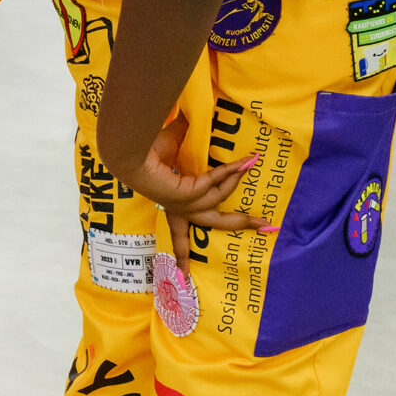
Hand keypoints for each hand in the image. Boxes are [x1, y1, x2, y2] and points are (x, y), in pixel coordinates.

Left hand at [111, 114, 270, 261]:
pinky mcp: (189, 194)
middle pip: (213, 225)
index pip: (179, 235)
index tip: (184, 276)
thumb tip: (193, 119)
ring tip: (254, 166)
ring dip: (239, 185)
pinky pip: (216, 182)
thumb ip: (187, 143)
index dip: (183, 255)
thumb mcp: (170, 149)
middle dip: (241, 226)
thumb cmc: (143, 150)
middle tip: (267, 228)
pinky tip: (247, 161)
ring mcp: (185, 204)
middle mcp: (178, 209)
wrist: (128, 151)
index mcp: (170, 205)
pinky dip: (231, 171)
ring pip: (221, 202)